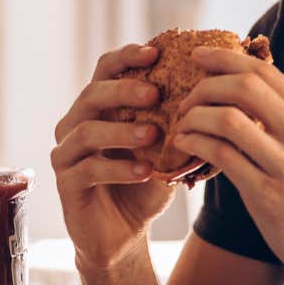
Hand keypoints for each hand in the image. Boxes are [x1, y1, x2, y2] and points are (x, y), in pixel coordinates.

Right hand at [52, 44, 175, 269]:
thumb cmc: (148, 180)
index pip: (107, 68)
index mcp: (101, 105)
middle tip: (154, 94)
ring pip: (86, 130)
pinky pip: (87, 169)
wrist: (126, 231)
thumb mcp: (168, 145)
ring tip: (153, 135)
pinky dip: (118, 168)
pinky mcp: (66, 183)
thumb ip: (180, 117)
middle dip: (124, 90)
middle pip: (93, 94)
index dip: (128, 56)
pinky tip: (145, 171)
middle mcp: (77, 122)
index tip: (155, 53)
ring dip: (122, 130)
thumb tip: (217, 85)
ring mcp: (67, 153)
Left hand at [173, 46, 283, 284]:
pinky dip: (196, 144)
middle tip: (186, 97)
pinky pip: (222, 156)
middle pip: (245, 87)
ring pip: (228, 119)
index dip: (226, 57)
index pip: (265, 72)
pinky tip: (186, 146)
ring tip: (183, 124)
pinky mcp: (268, 195)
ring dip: (195, 117)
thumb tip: (251, 92)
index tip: (199, 54)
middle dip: (206, 85)